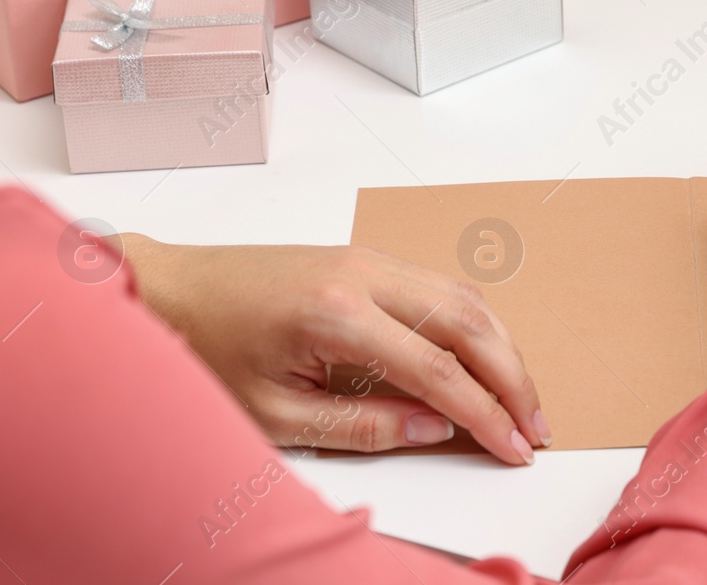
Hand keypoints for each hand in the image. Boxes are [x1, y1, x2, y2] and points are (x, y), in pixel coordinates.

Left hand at [116, 236, 549, 464]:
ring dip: (502, 347)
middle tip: (536, 426)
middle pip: (469, 323)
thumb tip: (435, 429)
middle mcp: (365, 274)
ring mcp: (370, 258)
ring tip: (522, 398)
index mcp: (338, 315)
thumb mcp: (276, 414)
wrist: (170, 289)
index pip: (438, 370)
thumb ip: (362, 424)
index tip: (513, 449)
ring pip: (464, 297)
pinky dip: (476, 323)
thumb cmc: (210, 349)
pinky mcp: (367, 257)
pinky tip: (486, 356)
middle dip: (513, 378)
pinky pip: (442, 285)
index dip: (485, 415)